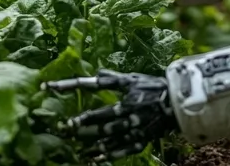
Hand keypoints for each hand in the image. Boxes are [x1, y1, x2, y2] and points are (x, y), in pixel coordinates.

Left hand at [43, 69, 178, 162]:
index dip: (69, 85)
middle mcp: (128, 105)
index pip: (92, 84)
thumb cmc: (155, 88)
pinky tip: (94, 158)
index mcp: (125, 87)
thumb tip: (97, 73)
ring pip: (109, 133)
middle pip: (100, 115)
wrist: (181, 104)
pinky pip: (122, 148)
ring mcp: (135, 123)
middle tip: (65, 127)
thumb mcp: (135, 78)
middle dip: (82, 122)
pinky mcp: (141, 138)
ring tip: (75, 144)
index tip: (48, 87)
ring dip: (91, 139)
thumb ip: (114, 78)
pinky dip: (108, 154)